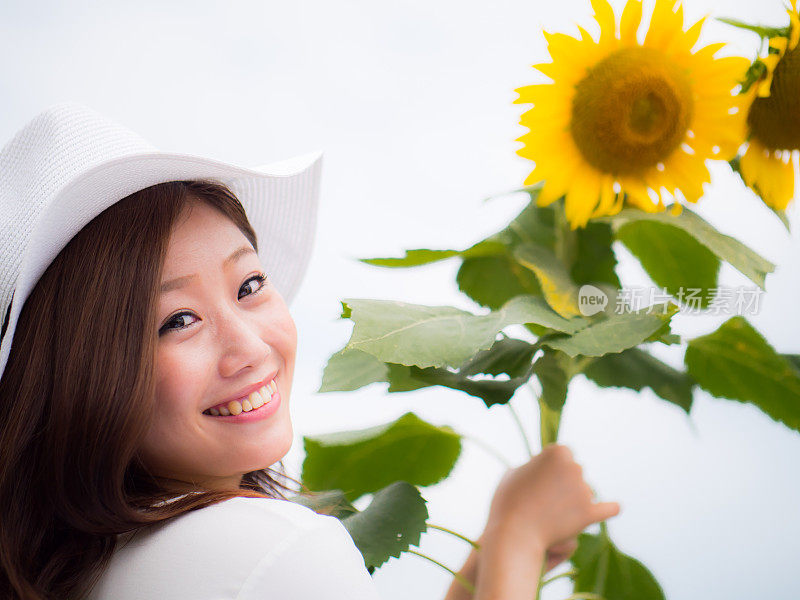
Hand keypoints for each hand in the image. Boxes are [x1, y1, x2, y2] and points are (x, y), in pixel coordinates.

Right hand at [485, 444, 619, 561]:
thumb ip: (534, 466)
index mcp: (558, 452)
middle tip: (543, 500)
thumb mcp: (513, 472)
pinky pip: (609, 508)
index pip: (560, 455)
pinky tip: (612, 507)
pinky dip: (610, 508)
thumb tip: (545, 471)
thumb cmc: (508, 502)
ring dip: (573, 500)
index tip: (536, 481)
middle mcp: (575, 467)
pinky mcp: (590, 514)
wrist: (514, 535)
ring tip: (551, 515)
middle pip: (573, 472)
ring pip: (583, 492)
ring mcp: (585, 491)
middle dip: (562, 483)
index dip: (547, 467)